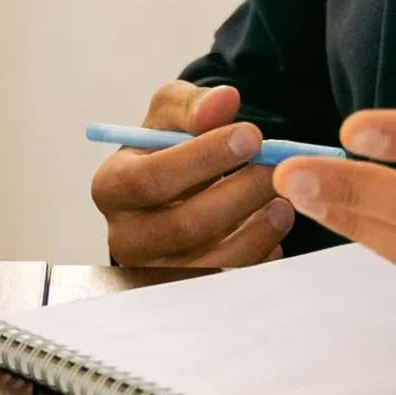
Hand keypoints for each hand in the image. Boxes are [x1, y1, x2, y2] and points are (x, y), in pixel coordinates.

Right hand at [90, 81, 294, 268]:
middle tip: (277, 168)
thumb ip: (194, 105)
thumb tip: (224, 100)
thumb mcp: (172, 116)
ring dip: (256, 230)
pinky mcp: (189, 294)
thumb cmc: (168, 150)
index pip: (151, 179)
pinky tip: (273, 228)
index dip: (204, 157)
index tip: (252, 135)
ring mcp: (157, 273)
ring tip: (283, 201)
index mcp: (112, 188)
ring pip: (211, 263)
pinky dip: (259, 257)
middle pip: (184, 226)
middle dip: (240, 194)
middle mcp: (125, 238)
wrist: (175, 190)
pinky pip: (229, 284)